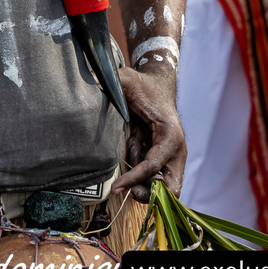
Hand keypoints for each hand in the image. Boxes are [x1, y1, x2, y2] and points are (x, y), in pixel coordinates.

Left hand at [110, 68, 186, 202]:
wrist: (159, 85)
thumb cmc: (144, 85)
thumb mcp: (127, 79)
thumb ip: (111, 80)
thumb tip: (90, 78)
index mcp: (171, 136)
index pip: (153, 166)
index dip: (133, 178)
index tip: (116, 187)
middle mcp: (178, 150)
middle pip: (169, 188)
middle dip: (146, 191)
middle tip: (124, 185)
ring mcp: (174, 157)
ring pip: (164, 186)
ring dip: (142, 176)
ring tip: (133, 143)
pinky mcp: (167, 159)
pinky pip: (156, 176)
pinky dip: (142, 169)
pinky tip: (135, 143)